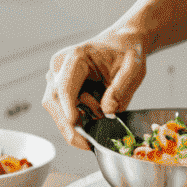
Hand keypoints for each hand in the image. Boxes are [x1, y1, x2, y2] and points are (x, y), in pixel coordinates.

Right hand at [42, 29, 146, 147]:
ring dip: (77, 121)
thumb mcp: (134, 67)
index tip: (74, 123)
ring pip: (57, 110)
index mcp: (75, 56)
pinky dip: (78, 119)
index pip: (64, 86)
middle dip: (69, 125)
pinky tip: (95, 119)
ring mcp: (57, 78)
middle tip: (88, 144)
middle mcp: (60, 67)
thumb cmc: (127, 51)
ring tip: (102, 120)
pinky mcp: (60, 89)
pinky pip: (63, 111)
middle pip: (53, 101)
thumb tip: (107, 111)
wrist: (122, 43)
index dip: (67, 107)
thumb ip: (121, 88)